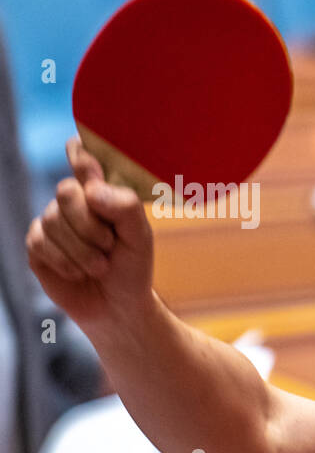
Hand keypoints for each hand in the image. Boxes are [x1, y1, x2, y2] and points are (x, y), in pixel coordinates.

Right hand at [25, 137, 155, 331]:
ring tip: (100, 266)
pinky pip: (40, 243)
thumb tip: (91, 189)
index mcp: (100, 193)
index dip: (78, 153)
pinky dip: (66, 262)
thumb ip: (124, 207)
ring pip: (53, 221)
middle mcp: (72, 202)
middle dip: (90, 225)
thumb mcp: (140, 236)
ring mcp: (51, 222)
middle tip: (109, 247)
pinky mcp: (37, 245)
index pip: (84, 161)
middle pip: (66, 192)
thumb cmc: (132, 266)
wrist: (118, 305)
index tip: (77, 147)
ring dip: (82, 251)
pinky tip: (79, 273)